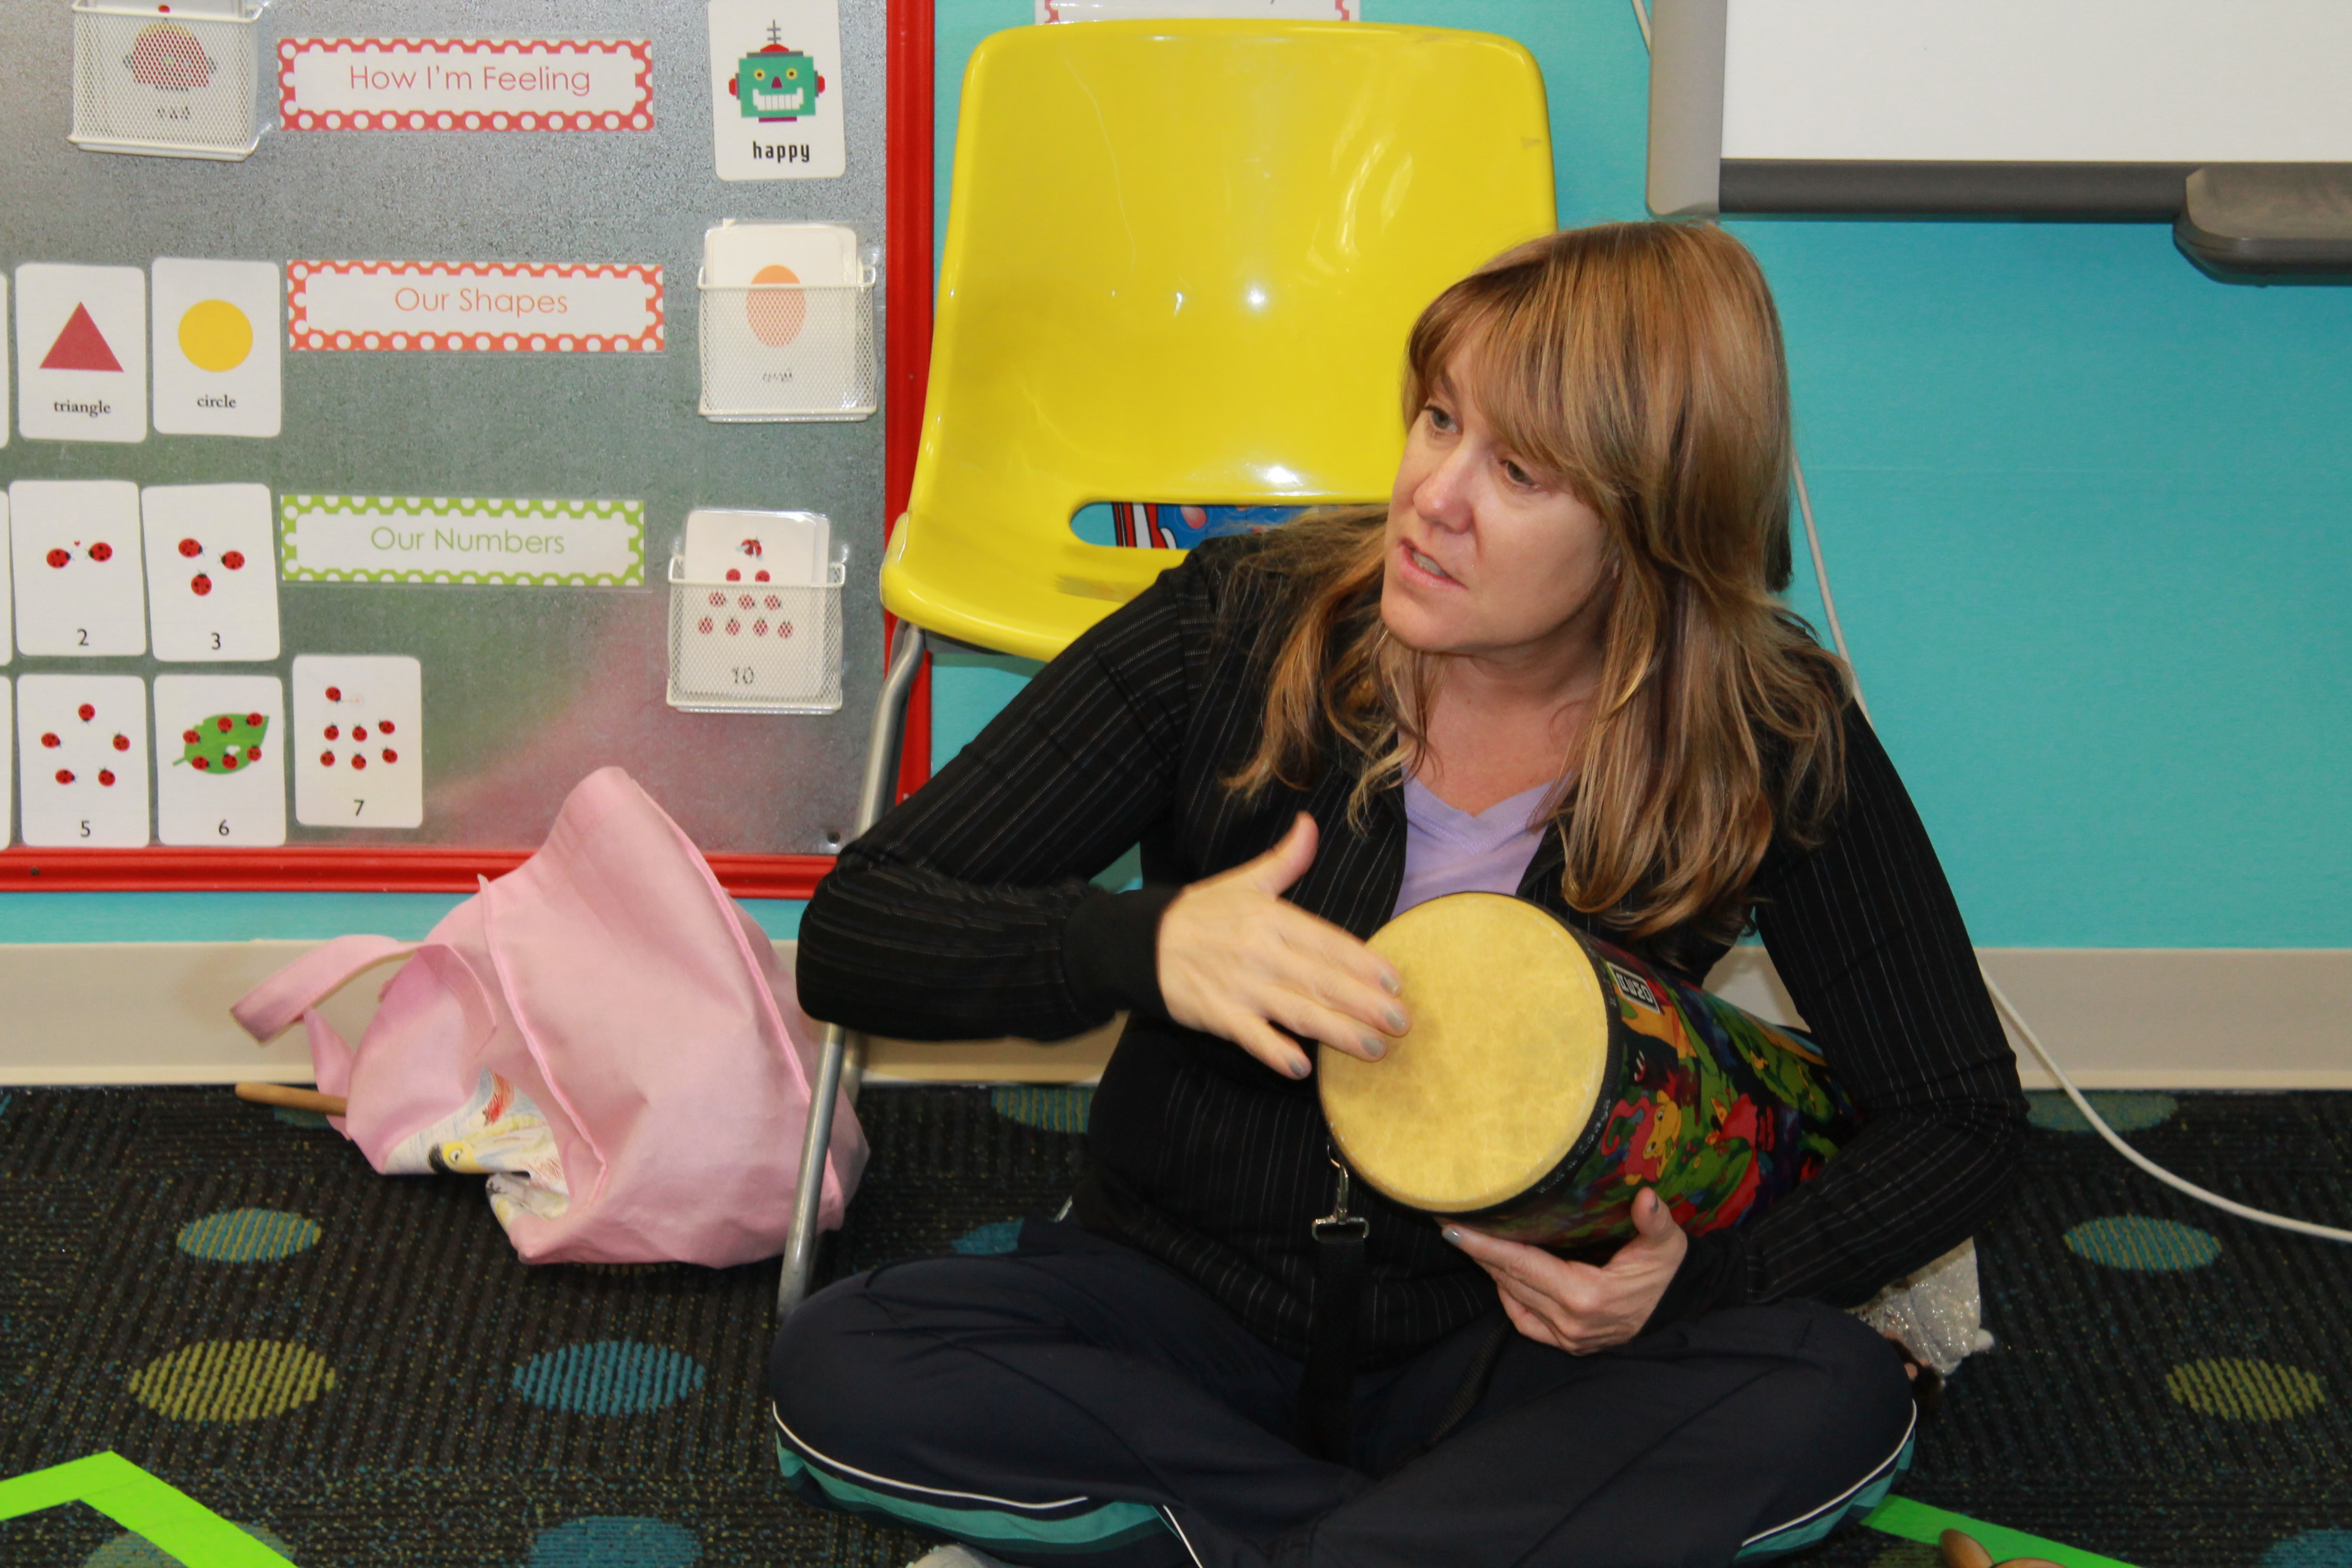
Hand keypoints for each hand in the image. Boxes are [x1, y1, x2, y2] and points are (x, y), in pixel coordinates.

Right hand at [1156, 813, 1407, 1078]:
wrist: (1141, 942)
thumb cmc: (1199, 913)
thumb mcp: (1243, 881)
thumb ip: (1285, 859)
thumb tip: (1310, 824)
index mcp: (1270, 917)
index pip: (1328, 942)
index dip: (1363, 963)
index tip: (1396, 981)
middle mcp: (1260, 951)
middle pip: (1322, 980)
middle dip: (1365, 1003)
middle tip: (1401, 1022)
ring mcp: (1239, 985)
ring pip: (1297, 1010)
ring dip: (1337, 1031)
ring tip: (1373, 1048)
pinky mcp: (1217, 1014)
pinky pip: (1251, 1037)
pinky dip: (1274, 1051)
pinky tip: (1300, 1066)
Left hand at [1444, 1187, 1687, 1353]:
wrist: (1679, 1306)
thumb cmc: (1667, 1271)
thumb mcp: (1666, 1244)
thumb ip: (1654, 1222)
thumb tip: (1646, 1197)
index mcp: (1588, 1296)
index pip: (1522, 1264)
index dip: (1485, 1245)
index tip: (1452, 1228)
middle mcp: (1571, 1321)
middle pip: (1511, 1280)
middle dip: (1479, 1252)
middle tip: (1452, 1222)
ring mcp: (1569, 1336)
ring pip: (1515, 1298)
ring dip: (1492, 1270)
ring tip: (1473, 1242)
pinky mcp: (1570, 1344)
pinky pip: (1526, 1322)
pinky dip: (1510, 1298)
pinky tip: (1503, 1276)